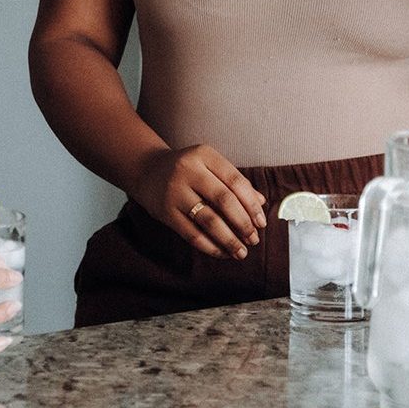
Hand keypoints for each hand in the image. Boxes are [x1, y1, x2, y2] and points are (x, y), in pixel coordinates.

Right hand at [131, 144, 265, 259]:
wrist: (147, 170)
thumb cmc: (188, 169)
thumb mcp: (209, 166)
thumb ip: (234, 181)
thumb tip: (261, 202)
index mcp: (204, 155)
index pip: (235, 181)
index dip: (252, 204)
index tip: (262, 222)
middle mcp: (188, 171)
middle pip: (224, 200)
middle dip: (243, 223)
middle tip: (254, 239)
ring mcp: (175, 191)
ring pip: (209, 220)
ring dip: (229, 239)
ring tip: (241, 251)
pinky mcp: (166, 212)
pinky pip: (192, 234)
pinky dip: (210, 246)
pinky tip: (222, 252)